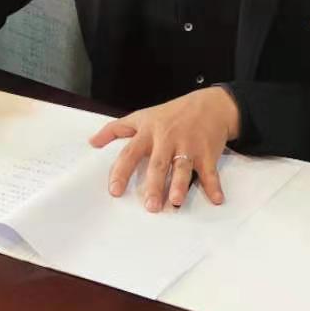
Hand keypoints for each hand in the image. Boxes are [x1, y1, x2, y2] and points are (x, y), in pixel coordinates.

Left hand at [88, 87, 240, 211]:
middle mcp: (167, 139)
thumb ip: (115, 129)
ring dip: (180, 184)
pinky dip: (214, 185)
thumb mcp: (142, 116)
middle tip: (149, 206)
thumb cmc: (172, 113)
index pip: (130, 153)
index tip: (115, 191)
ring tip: (175, 202)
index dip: (121, 172)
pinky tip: (217, 200)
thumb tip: (92, 142)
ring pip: (182, 167)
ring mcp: (189, 145)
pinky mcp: (208, 152)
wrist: (210, 104)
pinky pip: (210, 171)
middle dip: (153, 185)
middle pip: (157, 164)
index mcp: (149, 132)